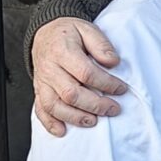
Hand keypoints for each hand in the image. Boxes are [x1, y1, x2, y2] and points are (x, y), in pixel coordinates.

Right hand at [31, 17, 126, 135]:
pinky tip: (62, 131)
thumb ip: (101, 44)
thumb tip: (113, 62)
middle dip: (95, 105)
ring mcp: (42, 81)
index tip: (121, 89)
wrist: (46, 31)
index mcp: (62, 51)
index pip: (86, 73)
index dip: (106, 84)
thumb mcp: (87, 29)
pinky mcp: (39, 90)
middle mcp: (49, 68)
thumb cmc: (69, 32)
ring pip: (55, 105)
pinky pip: (41, 109)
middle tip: (114, 109)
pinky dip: (49, 123)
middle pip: (71, 93)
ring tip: (94, 121)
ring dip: (75, 117)